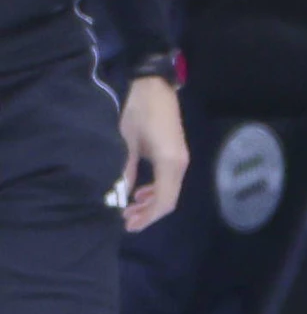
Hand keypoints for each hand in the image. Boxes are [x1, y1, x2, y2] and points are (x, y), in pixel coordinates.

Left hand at [119, 77, 186, 231]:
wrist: (153, 87)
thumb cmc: (138, 113)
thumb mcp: (126, 143)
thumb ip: (124, 171)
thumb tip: (119, 196)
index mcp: (170, 162)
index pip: (164, 200)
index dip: (148, 218)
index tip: (127, 225)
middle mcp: (179, 163)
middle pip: (169, 199)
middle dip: (148, 214)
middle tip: (124, 220)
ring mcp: (179, 158)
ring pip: (169, 191)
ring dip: (151, 203)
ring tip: (129, 208)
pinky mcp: (175, 153)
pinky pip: (168, 180)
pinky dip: (155, 191)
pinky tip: (139, 191)